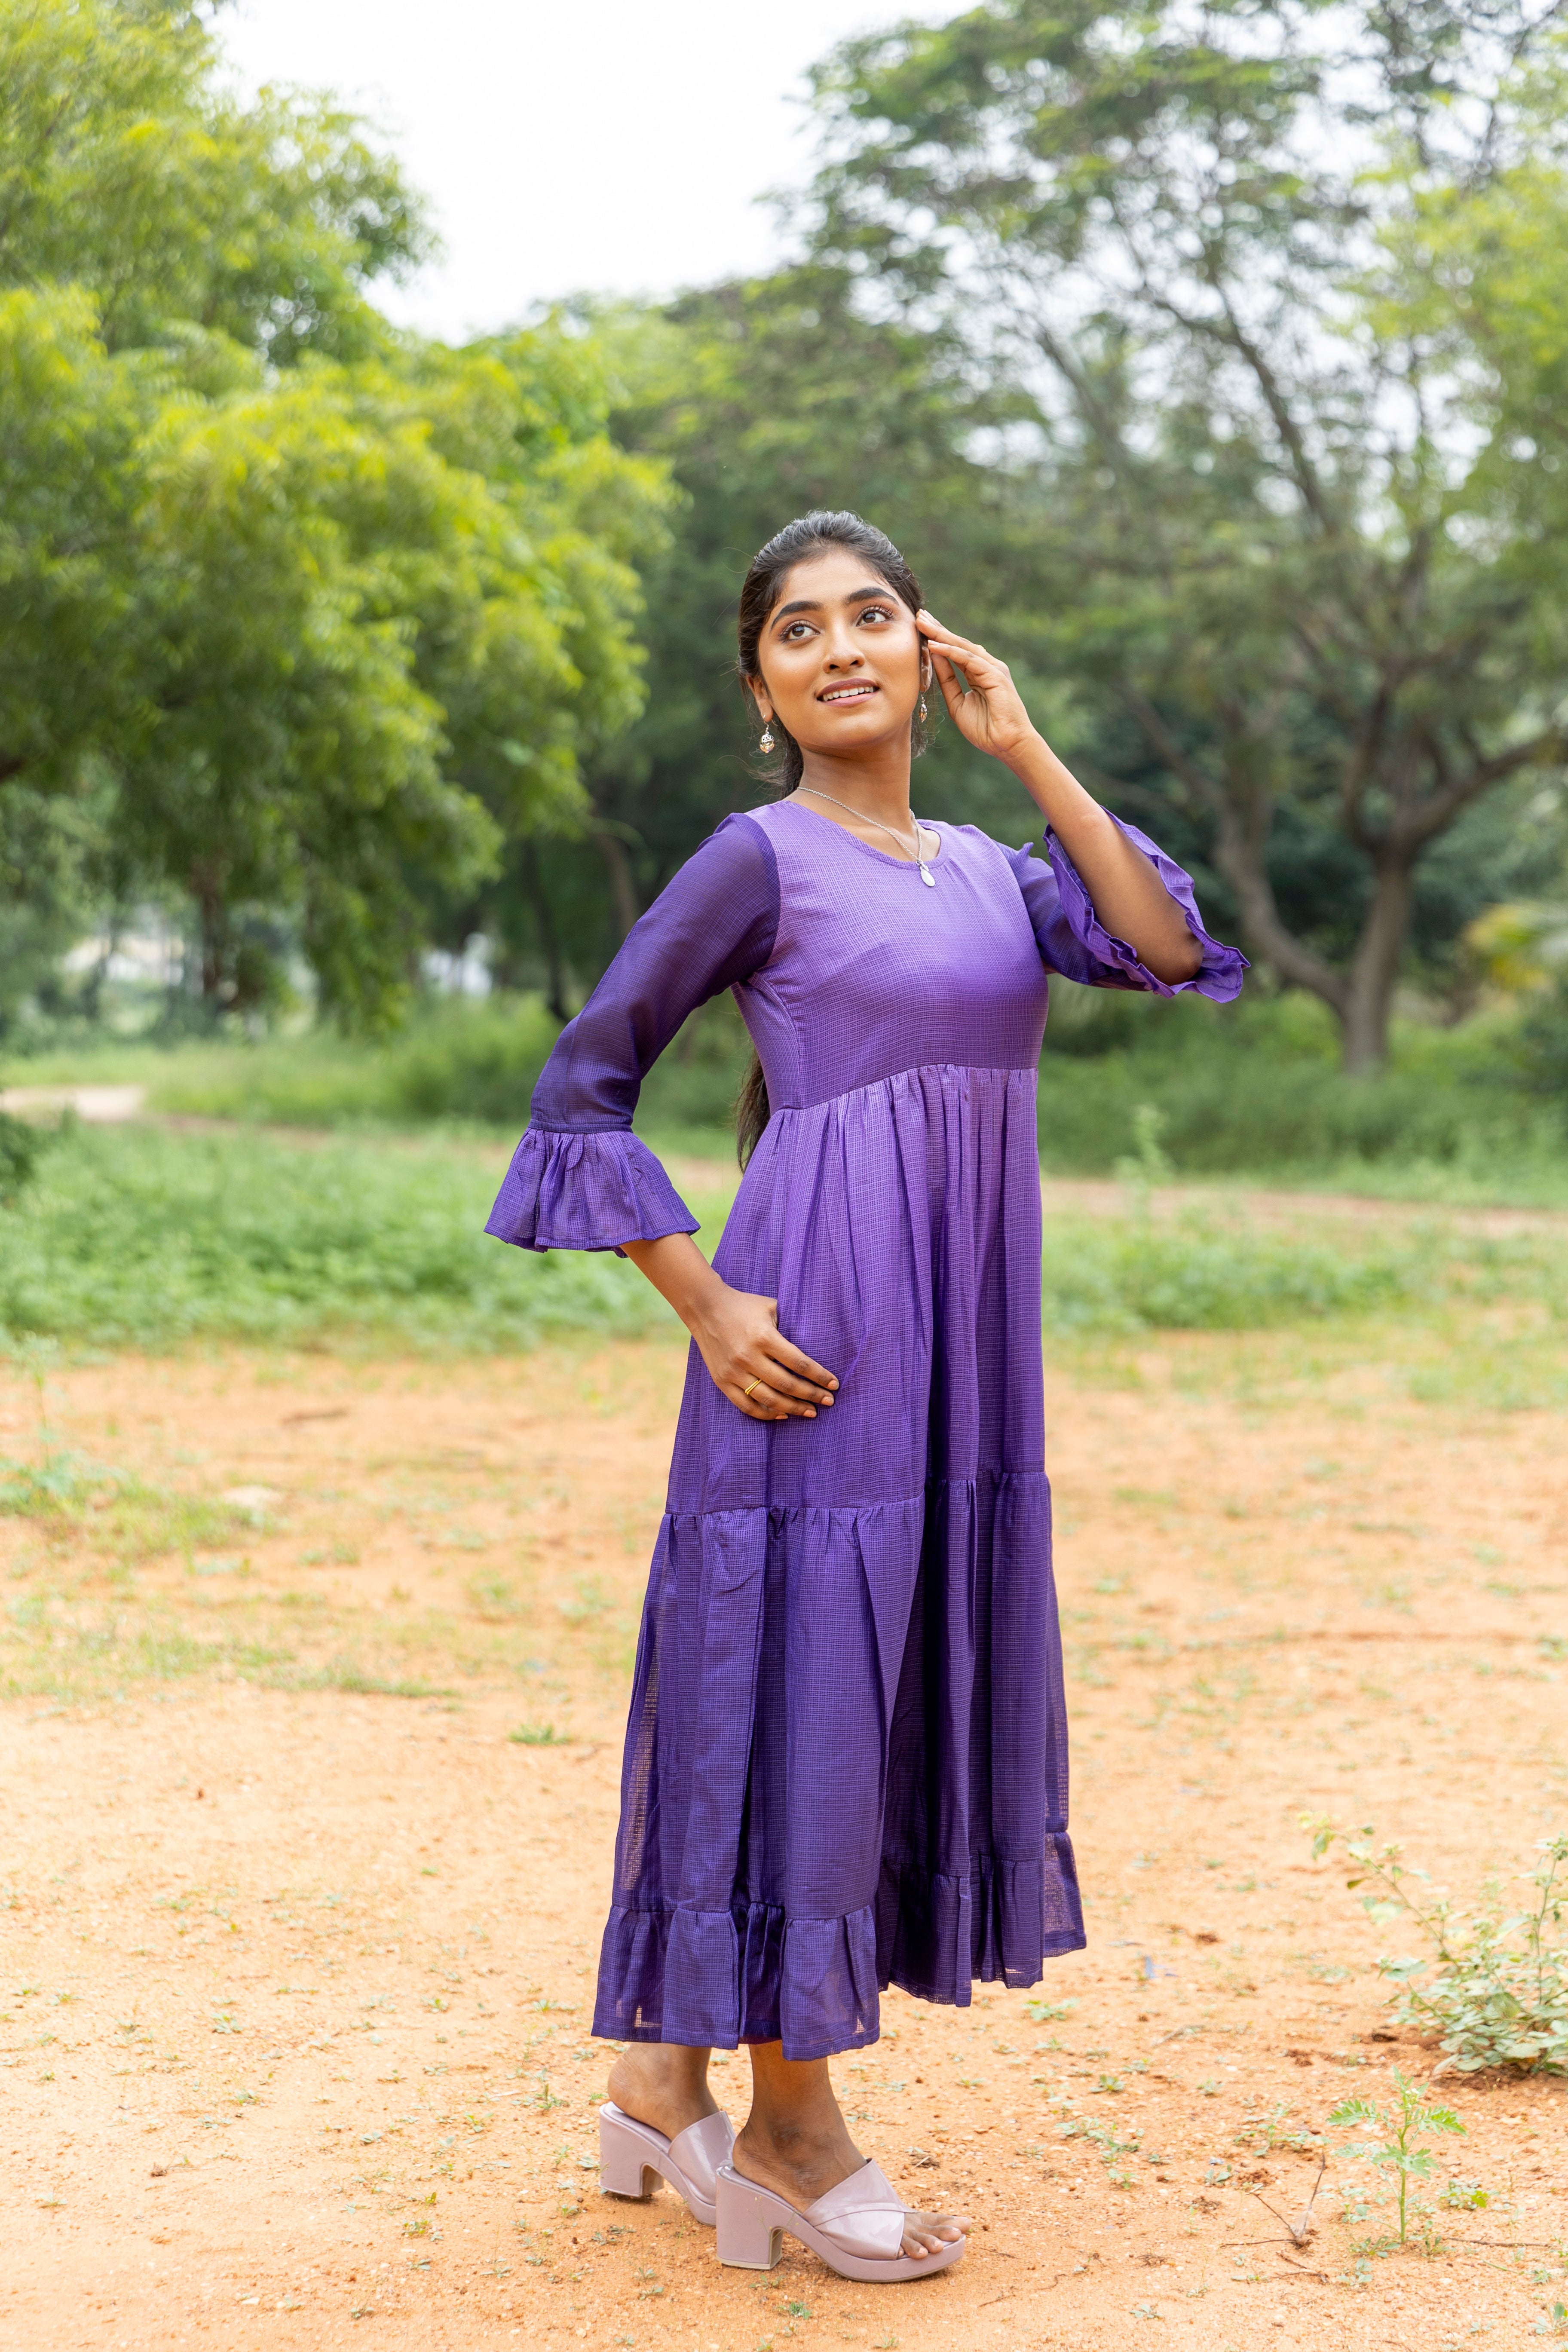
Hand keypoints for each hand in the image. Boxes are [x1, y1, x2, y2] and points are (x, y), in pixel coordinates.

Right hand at [688, 1281, 838, 1421]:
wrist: (705, 1308)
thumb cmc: (744, 1305)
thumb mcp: (771, 1307)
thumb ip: (791, 1324)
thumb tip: (819, 1342)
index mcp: (764, 1336)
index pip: (799, 1363)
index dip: (819, 1376)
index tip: (834, 1384)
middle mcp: (748, 1356)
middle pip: (787, 1384)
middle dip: (811, 1395)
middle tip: (828, 1402)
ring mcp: (733, 1371)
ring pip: (768, 1399)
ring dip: (793, 1408)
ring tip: (810, 1411)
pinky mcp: (722, 1381)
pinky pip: (746, 1405)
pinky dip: (766, 1413)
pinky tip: (782, 1414)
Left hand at [917, 608, 1039, 766]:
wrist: (1008, 745)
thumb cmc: (985, 729)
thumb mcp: (957, 703)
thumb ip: (947, 681)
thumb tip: (934, 658)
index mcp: (978, 672)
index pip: (955, 650)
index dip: (937, 638)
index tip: (919, 628)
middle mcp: (986, 666)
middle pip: (958, 643)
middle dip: (937, 629)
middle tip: (918, 614)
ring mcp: (992, 668)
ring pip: (962, 646)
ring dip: (941, 634)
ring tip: (922, 622)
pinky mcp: (995, 675)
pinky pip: (968, 659)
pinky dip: (950, 652)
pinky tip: (934, 645)